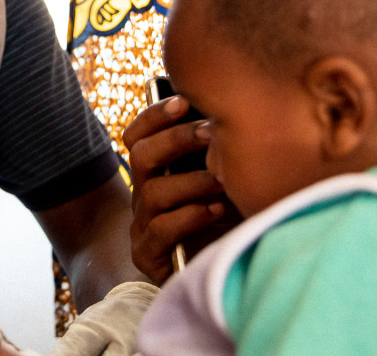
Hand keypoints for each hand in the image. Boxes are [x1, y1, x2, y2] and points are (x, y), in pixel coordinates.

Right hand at [123, 95, 228, 283]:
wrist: (216, 276)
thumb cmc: (227, 221)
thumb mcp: (224, 180)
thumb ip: (221, 152)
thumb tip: (238, 112)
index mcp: (155, 172)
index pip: (137, 135)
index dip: (155, 116)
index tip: (183, 101)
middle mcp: (144, 194)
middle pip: (141, 156)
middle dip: (176, 139)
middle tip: (211, 132)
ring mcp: (143, 225)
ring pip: (152, 193)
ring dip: (191, 181)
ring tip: (222, 179)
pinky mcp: (148, 254)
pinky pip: (160, 230)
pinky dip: (189, 217)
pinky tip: (215, 211)